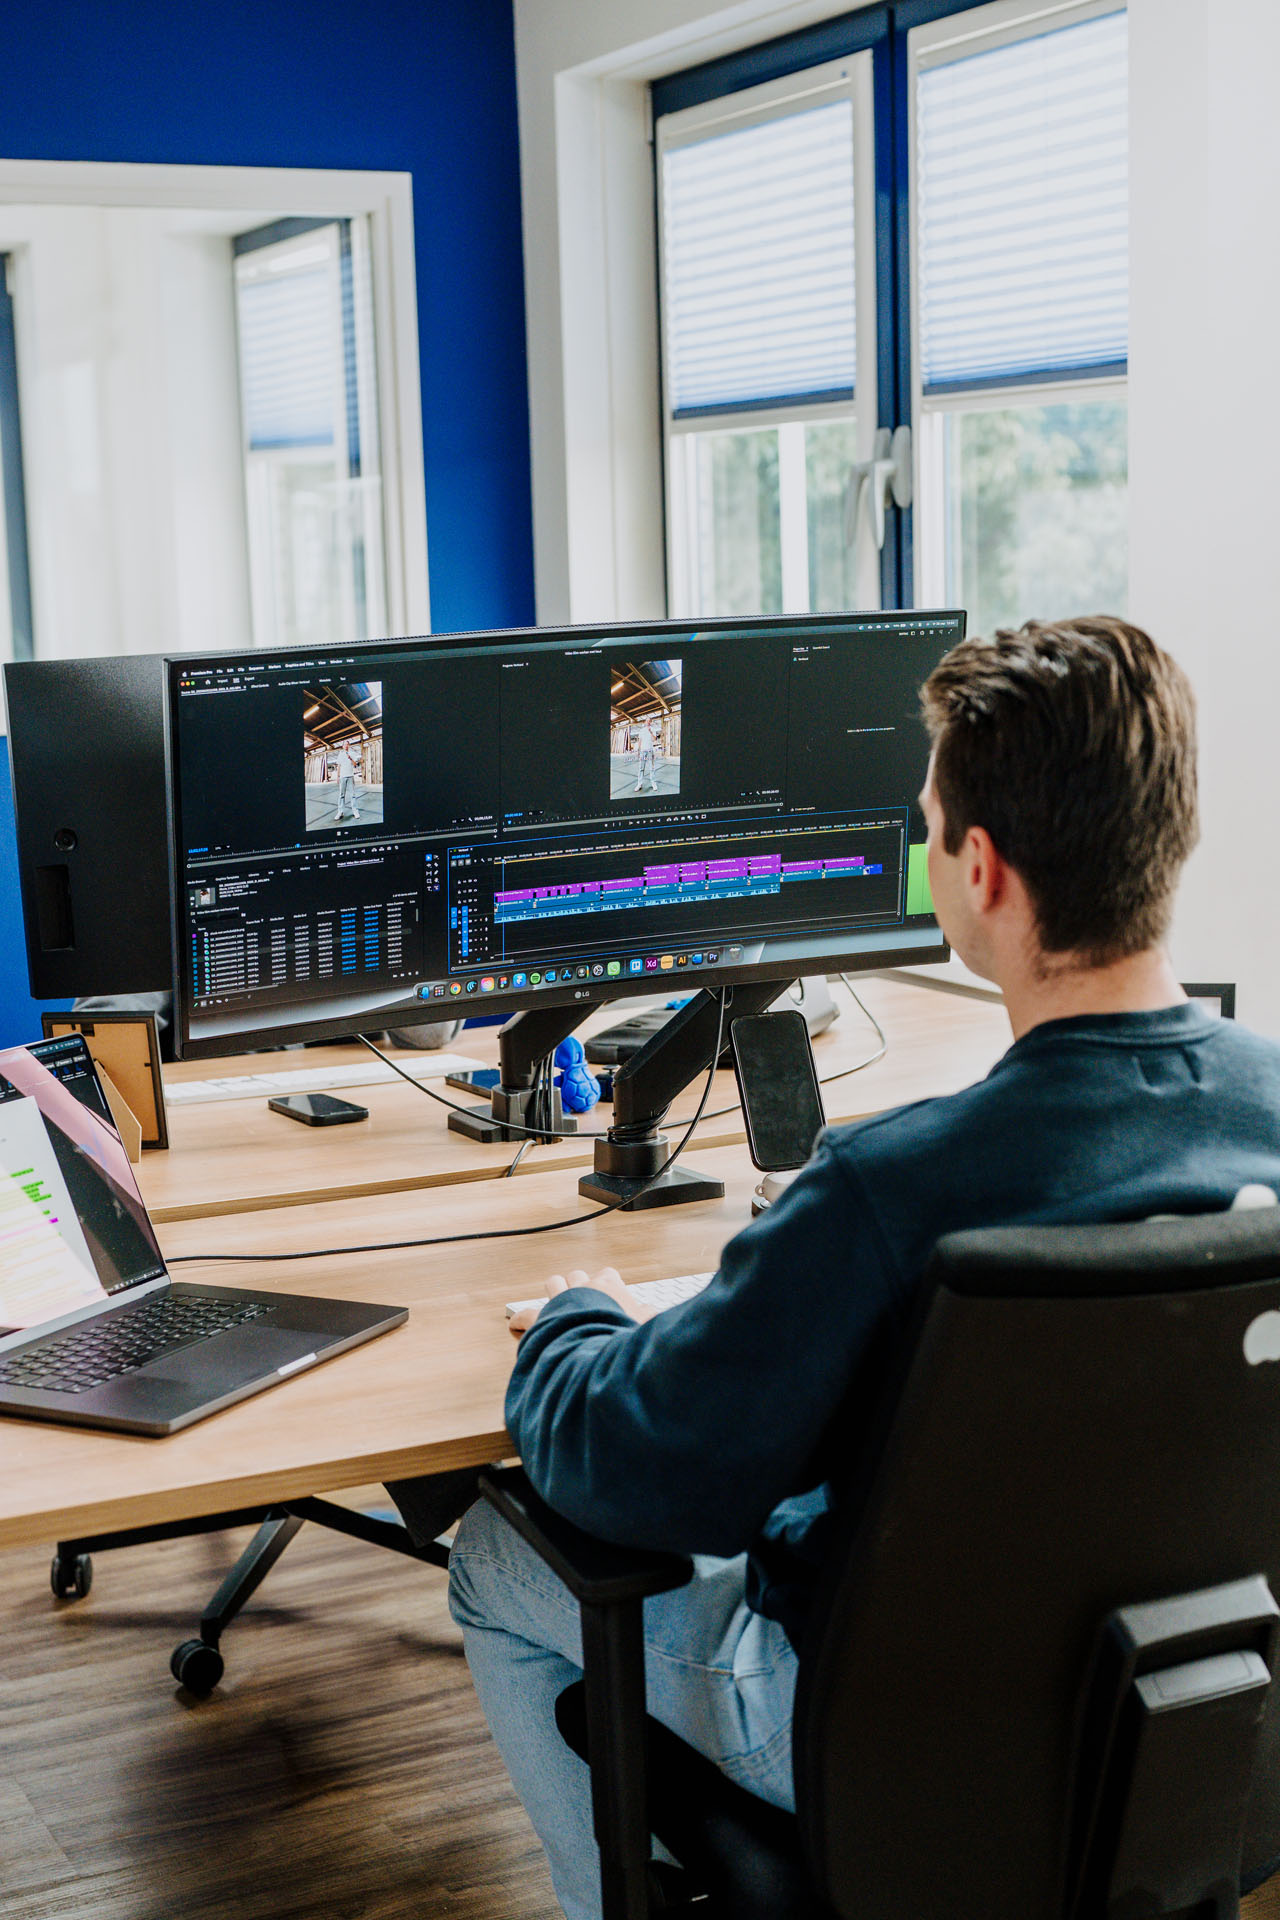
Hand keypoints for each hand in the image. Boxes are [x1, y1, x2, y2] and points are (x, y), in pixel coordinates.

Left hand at [508, 1266, 655, 1336]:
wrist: (600, 1349)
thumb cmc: (624, 1335)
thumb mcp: (646, 1324)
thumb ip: (647, 1315)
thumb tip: (651, 1312)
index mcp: (608, 1286)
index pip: (608, 1275)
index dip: (608, 1285)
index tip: (610, 1296)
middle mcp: (582, 1288)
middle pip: (578, 1275)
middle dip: (579, 1286)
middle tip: (583, 1304)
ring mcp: (559, 1301)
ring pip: (553, 1282)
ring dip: (555, 1293)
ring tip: (558, 1307)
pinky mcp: (541, 1318)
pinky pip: (524, 1315)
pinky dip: (521, 1322)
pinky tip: (519, 1328)